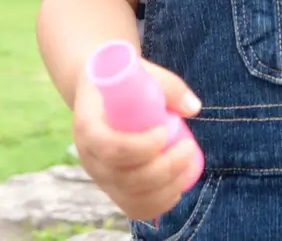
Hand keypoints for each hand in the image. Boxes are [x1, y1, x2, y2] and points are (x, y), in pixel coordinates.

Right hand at [72, 58, 201, 220]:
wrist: (101, 94)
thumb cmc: (123, 83)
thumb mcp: (140, 72)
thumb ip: (168, 86)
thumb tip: (193, 108)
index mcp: (88, 127)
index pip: (111, 148)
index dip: (141, 147)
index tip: (164, 131)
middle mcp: (90, 158)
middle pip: (126, 178)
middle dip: (165, 168)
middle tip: (189, 148)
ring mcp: (102, 178)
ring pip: (133, 198)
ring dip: (169, 187)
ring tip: (190, 164)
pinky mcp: (114, 189)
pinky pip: (135, 208)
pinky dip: (160, 203)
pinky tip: (179, 187)